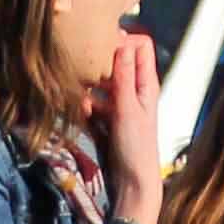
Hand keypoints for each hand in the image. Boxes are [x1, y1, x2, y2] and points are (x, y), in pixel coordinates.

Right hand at [89, 26, 166, 222]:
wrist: (133, 184)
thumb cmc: (136, 148)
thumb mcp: (128, 108)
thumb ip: (123, 76)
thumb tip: (120, 40)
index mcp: (146, 83)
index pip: (140, 44)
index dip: (123, 39)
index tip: (102, 46)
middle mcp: (134, 89)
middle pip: (118, 59)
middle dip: (100, 60)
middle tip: (84, 65)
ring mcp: (120, 103)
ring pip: (102, 80)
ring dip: (89, 83)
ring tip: (77, 89)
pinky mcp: (107, 118)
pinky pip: (93, 101)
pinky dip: (85, 103)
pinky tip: (78, 111)